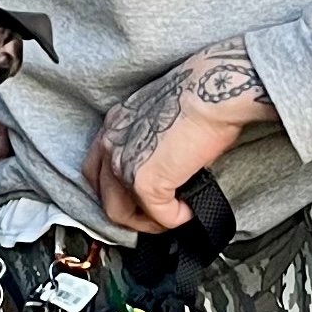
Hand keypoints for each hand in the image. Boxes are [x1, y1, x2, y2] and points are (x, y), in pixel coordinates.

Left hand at [83, 38, 278, 232]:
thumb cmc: (201, 94)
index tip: (138, 200)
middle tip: (157, 216)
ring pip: (121, 214)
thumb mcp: (162, 117)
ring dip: (149, 223)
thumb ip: (153, 145)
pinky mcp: (144, 183)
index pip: (96, 169)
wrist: (214, 89)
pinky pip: (158, 216)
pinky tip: (190, 210)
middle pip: (104, 196)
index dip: (116, 191)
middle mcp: (111, 143)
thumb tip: (170, 171)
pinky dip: (176, 219)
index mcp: (114, 124)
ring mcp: (123, 165)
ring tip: (173, 216)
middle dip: (131, 214)